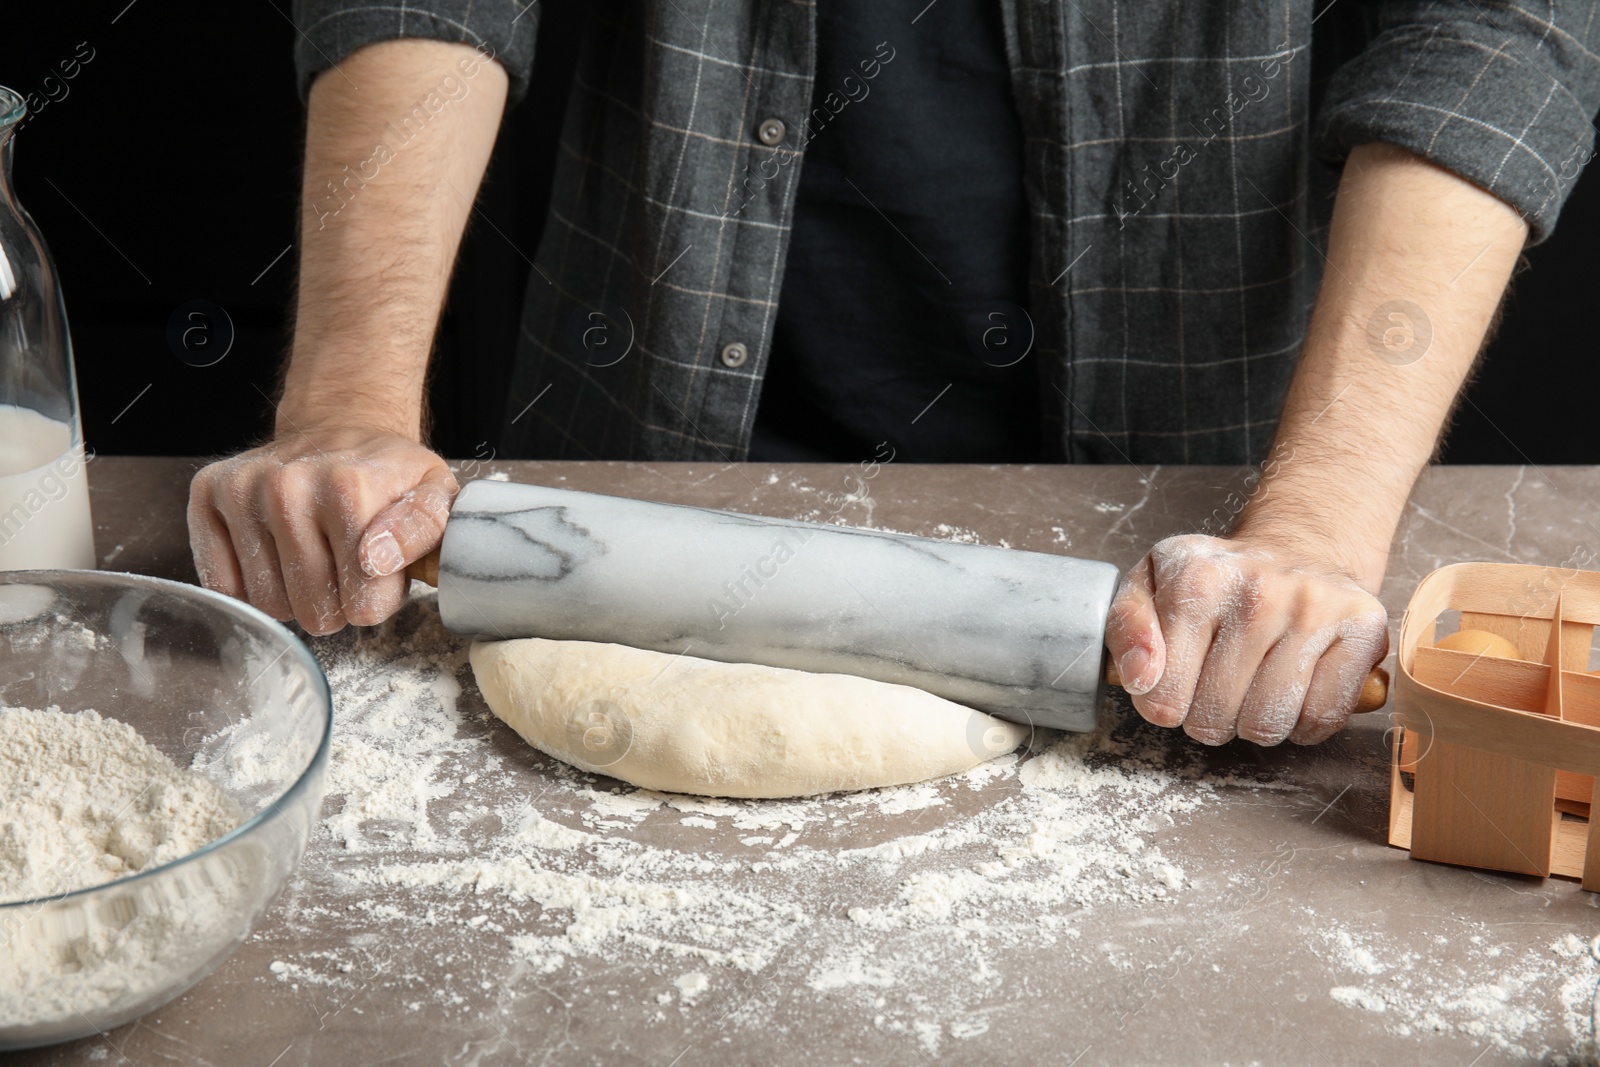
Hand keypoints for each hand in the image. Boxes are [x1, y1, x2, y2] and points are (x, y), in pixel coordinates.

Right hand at [188, 427, 456, 633]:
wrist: (341, 429)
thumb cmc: (389, 477)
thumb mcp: (434, 497)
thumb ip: (424, 531)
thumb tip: (377, 559)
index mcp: (348, 489)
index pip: (363, 605)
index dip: (377, 597)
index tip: (380, 570)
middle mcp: (287, 486)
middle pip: (314, 611)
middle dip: (338, 602)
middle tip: (346, 563)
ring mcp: (242, 489)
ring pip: (269, 604)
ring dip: (296, 595)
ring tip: (314, 554)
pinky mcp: (207, 494)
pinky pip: (225, 587)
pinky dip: (253, 586)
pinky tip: (276, 554)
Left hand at [1104, 533, 1388, 745]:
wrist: (1298, 547)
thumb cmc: (1216, 580)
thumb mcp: (1149, 586)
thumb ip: (1126, 629)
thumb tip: (1140, 678)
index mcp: (1196, 581)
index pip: (1163, 699)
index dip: (1164, 706)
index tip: (1175, 683)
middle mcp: (1259, 592)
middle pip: (1214, 719)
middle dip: (1208, 717)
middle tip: (1217, 684)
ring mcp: (1315, 609)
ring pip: (1268, 725)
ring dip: (1254, 724)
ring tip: (1253, 688)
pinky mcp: (1363, 629)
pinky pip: (1322, 719)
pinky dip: (1303, 724)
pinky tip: (1292, 693)